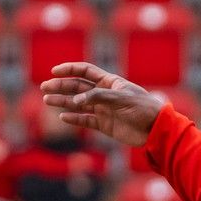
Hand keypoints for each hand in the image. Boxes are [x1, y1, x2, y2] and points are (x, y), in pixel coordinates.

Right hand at [40, 63, 165, 148]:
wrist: (155, 130)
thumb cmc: (142, 108)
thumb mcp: (120, 98)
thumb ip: (97, 97)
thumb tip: (75, 101)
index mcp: (110, 82)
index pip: (85, 71)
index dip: (69, 70)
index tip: (54, 71)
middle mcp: (104, 94)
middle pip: (78, 87)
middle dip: (61, 86)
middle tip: (44, 88)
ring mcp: (104, 110)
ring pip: (78, 104)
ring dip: (63, 101)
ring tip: (47, 100)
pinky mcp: (105, 125)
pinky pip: (86, 120)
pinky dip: (74, 118)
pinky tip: (63, 116)